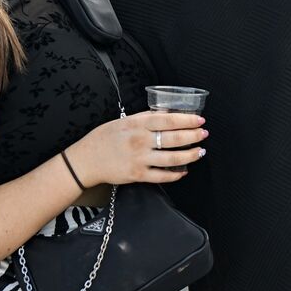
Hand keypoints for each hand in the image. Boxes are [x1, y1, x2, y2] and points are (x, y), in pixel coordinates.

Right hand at [65, 111, 207, 185]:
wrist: (86, 160)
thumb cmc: (104, 138)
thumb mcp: (124, 121)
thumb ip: (145, 118)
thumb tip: (166, 113)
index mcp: (137, 124)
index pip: (168, 120)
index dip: (187, 120)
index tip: (199, 119)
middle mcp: (140, 141)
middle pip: (174, 138)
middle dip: (193, 136)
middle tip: (204, 134)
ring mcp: (139, 159)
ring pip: (172, 158)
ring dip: (190, 155)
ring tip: (200, 152)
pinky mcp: (138, 175)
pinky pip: (162, 176)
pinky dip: (176, 174)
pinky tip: (184, 170)